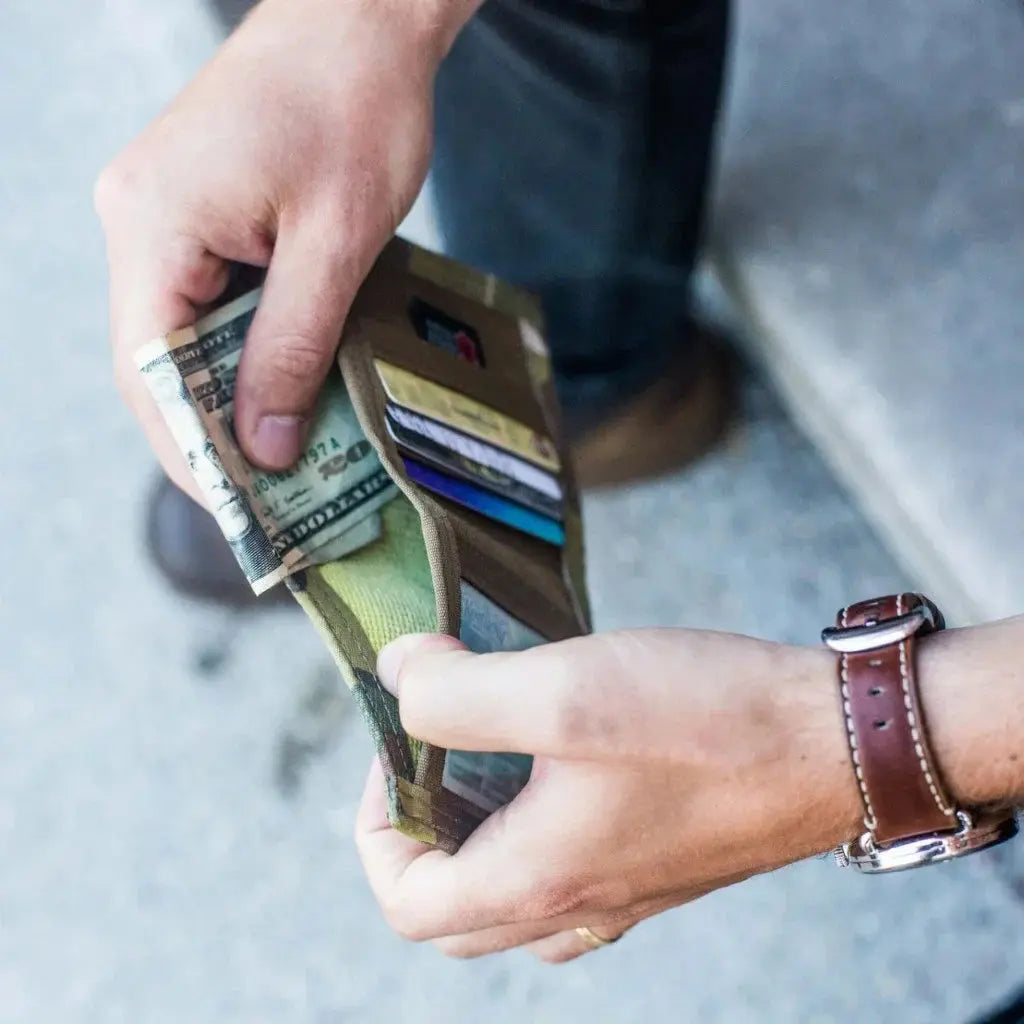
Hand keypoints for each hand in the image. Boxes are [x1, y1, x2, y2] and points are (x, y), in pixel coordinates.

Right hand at [95, 0, 476, 498]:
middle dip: (214, 432)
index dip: (192, 450)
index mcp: (154, 223)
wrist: (359, 17)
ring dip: (232, 394)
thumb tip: (262, 446)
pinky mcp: (194, 210)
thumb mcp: (336, 247)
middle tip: (275, 498)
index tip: (242, 511)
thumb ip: (293, 350)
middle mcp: (136, 219)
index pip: (149, 370)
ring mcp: (160, 212)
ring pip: (183, 335)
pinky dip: (243, 349)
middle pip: (157, 360)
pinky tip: (288, 384)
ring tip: (288, 456)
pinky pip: (205, 301)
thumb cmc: (356, 107)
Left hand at [356, 629, 864, 962]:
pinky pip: (572, 873)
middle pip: (454, 908)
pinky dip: (538, 827)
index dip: (377, 827)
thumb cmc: (709, 723)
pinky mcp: (661, 859)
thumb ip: (459, 690)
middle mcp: (578, 902)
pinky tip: (557, 762)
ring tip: (487, 749)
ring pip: (511, 895)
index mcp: (537, 879)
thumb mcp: (563, 690)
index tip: (397, 749)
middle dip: (420, 831)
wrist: (843, 742)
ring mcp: (625, 888)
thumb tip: (398, 675)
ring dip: (476, 830)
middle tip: (433, 751)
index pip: (408, 903)